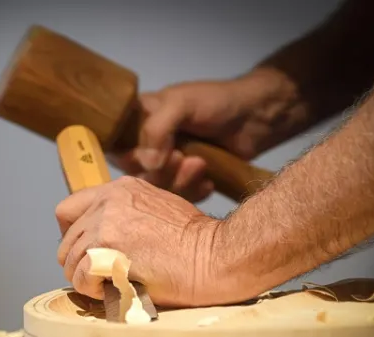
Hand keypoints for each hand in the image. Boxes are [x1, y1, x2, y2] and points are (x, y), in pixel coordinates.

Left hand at [55, 176, 221, 306]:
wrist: (217, 256)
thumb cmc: (196, 242)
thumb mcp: (158, 208)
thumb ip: (125, 215)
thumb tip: (103, 238)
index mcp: (119, 190)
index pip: (68, 209)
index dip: (71, 235)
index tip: (85, 252)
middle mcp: (107, 203)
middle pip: (66, 241)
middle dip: (79, 264)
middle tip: (102, 278)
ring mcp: (104, 227)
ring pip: (70, 262)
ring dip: (87, 280)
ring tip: (113, 287)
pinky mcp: (105, 254)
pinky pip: (81, 278)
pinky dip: (93, 291)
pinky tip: (116, 291)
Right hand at [109, 75, 286, 201]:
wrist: (257, 116)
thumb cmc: (216, 101)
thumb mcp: (181, 104)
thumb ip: (156, 129)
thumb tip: (148, 164)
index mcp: (138, 121)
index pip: (116, 149)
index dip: (131, 159)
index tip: (152, 156)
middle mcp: (148, 145)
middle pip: (137, 175)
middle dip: (162, 172)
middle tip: (184, 157)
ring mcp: (168, 165)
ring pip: (158, 190)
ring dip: (179, 183)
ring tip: (201, 165)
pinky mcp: (187, 181)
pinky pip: (180, 199)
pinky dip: (194, 193)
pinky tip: (208, 182)